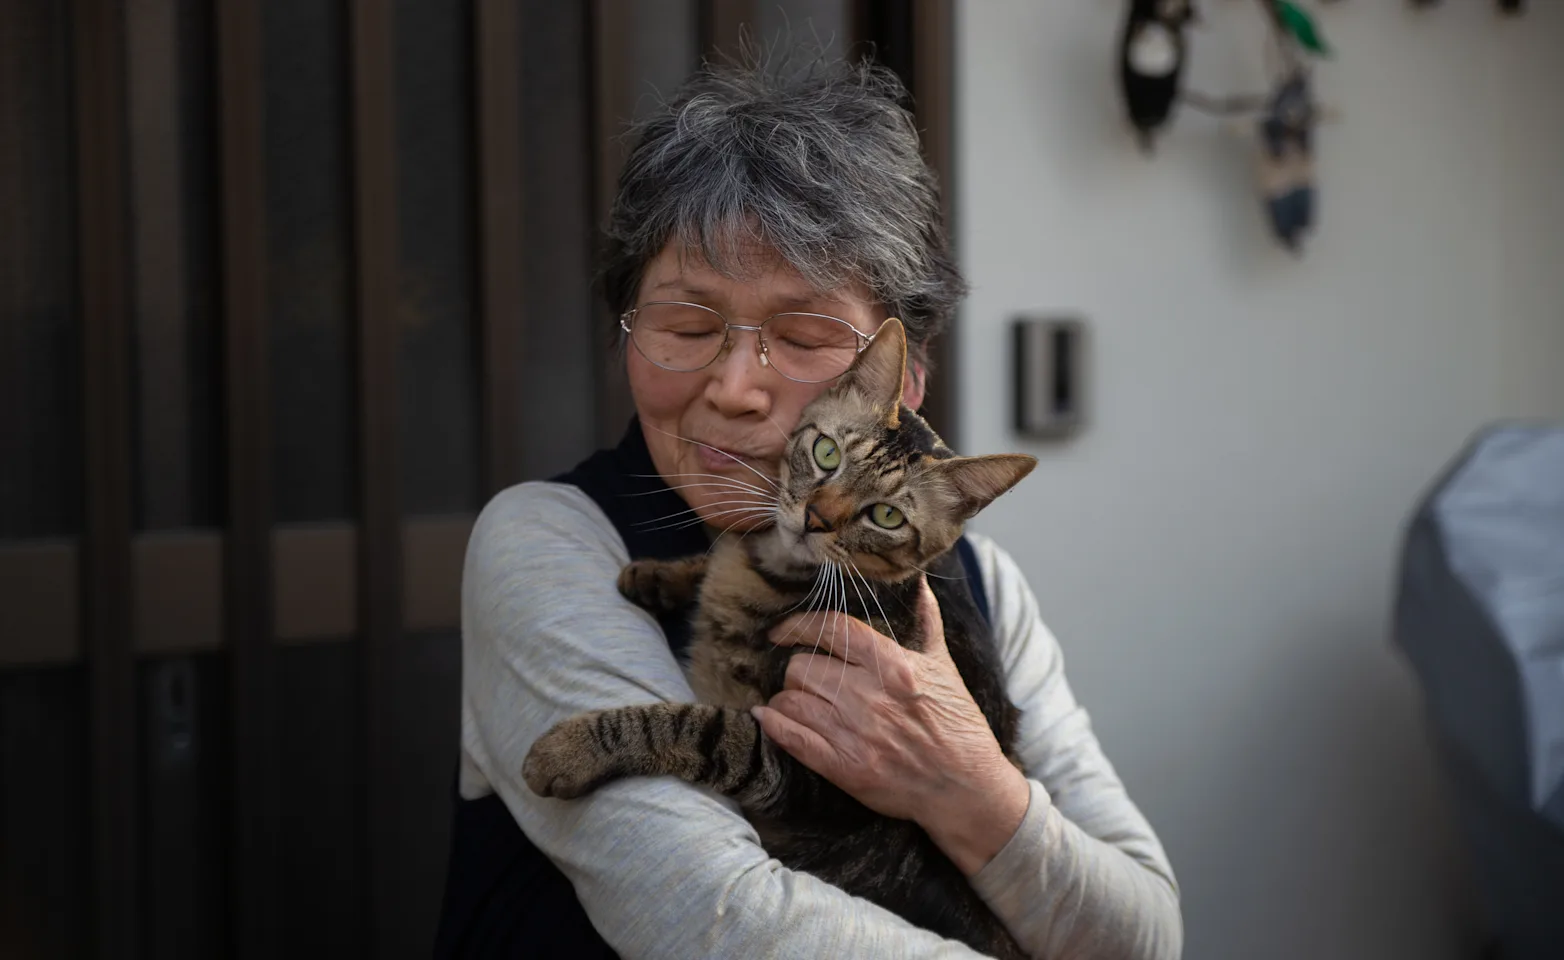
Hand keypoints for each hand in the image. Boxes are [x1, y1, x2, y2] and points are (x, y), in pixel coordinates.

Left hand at [754, 578, 1031, 875]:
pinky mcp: (845, 768)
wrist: (966, 787)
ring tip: (797, 699)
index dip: (798, 625)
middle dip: (797, 668)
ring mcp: (855, 734)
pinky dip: (774, 724)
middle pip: (801, 666)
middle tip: (804, 676)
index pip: (831, 629)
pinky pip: (791, 738)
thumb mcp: (946, 667)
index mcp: (894, 666)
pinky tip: (769, 717)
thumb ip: (927, 622)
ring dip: (787, 698)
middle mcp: (870, 696)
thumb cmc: (958, 724)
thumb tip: (919, 585)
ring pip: (791, 700)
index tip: (783, 630)